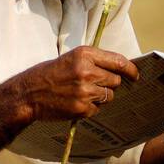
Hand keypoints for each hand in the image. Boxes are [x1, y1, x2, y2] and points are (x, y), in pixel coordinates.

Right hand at [0, 46, 138, 126]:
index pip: (119, 61)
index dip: (131, 70)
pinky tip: (75, 103)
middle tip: (93, 84)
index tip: (135, 75)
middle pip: (116, 80)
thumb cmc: (49, 74)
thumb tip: (121, 68)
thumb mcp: (71, 58)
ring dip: (100, 96)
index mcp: (84, 54)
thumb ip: (95, 60)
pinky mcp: (82, 108)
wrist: (28, 94)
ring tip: (82, 93)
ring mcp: (85, 91)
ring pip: (109, 96)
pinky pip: (98, 109)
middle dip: (109, 84)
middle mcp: (87, 71)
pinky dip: (90, 108)